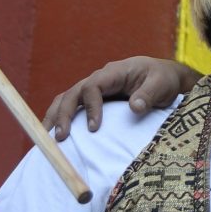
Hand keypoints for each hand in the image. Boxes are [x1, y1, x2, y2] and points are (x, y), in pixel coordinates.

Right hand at [42, 54, 201, 136]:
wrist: (164, 79)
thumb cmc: (162, 79)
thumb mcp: (161, 84)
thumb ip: (148, 94)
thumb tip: (134, 107)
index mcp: (113, 73)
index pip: (92, 87)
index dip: (90, 107)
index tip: (93, 128)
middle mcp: (99, 79)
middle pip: (73, 93)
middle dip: (64, 114)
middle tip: (60, 137)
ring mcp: (94, 89)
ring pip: (66, 99)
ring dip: (55, 117)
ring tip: (46, 139)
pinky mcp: (93, 101)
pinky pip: (72, 107)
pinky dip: (60, 119)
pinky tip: (52, 135)